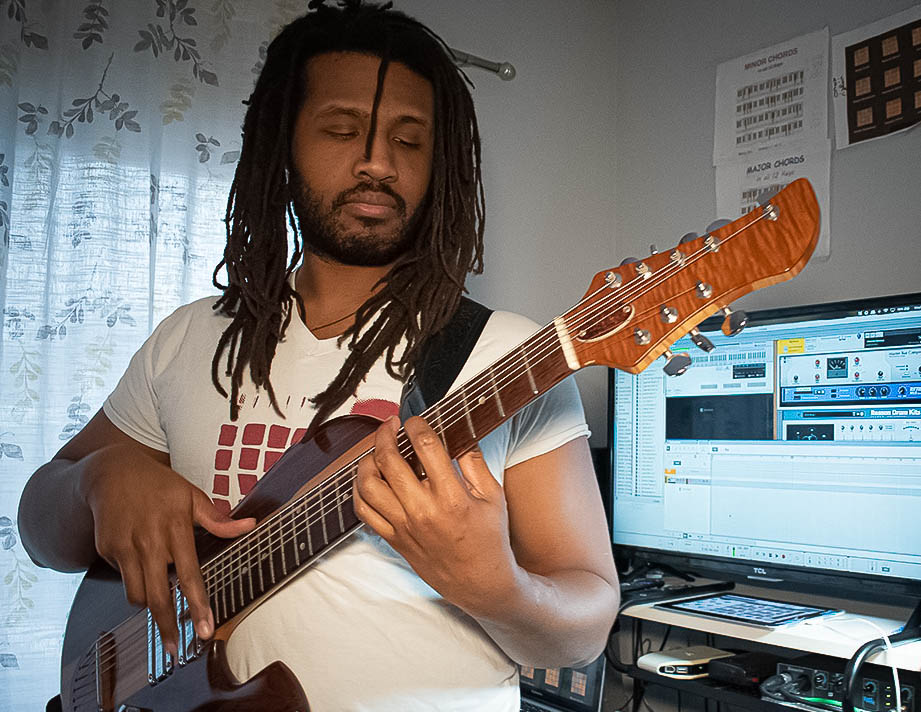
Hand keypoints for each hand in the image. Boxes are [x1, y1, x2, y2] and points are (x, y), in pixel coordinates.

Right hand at [79, 444, 255, 655]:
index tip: (206, 629)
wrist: (111, 472)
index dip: (198, 605)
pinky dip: (135, 580)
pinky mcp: (107, 552)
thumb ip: (217, 519)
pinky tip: (140, 563)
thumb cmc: (158, 485)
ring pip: (136, 594)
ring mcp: (124, 548)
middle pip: (157, 595)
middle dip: (167, 626)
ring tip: (161, 598)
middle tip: (175, 649)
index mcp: (174, 528)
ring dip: (150, 602)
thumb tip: (249, 525)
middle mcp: (148, 541)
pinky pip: (123, 578)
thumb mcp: (191, 495)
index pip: (189, 574)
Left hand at [353, 416, 519, 616]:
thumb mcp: (494, 498)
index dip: (416, 426)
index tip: (414, 421)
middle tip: (391, 425)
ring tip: (377, 450)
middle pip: (390, 461)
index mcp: (452, 497)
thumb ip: (475, 464)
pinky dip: (359, 490)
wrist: (480, 584)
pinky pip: (364, 511)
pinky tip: (368, 478)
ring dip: (368, 460)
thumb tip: (460, 437)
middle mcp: (423, 510)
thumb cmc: (490, 540)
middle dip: (386, 434)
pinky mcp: (394, 539)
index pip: (426, 448)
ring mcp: (404, 526)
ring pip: (369, 485)